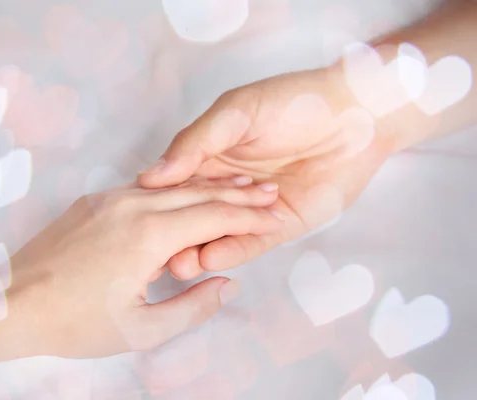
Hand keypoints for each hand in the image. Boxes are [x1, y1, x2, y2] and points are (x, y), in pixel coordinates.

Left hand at [5, 179, 281, 358]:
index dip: (251, 217)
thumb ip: (193, 306)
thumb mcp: (142, 329)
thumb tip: (226, 282)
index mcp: (149, 234)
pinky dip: (176, 192)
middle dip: (240, 194)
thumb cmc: (75, 322)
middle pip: (199, 192)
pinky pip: (146, 189)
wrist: (10, 303)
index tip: (278, 217)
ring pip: (173, 187)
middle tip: (271, 193)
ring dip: (209, 188)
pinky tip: (189, 197)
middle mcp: (133, 204)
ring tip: (240, 191)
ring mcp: (110, 197)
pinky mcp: (94, 200)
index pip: (215, 216)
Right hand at [138, 67, 395, 278]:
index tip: (134, 224)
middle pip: (192, 215)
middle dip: (175, 236)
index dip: (156, 205)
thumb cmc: (293, 103)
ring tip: (180, 264)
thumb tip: (151, 176)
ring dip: (198, 250)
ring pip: (218, 234)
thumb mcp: (236, 112)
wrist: (357, 115)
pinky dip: (232, 250)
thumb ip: (195, 142)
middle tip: (155, 255)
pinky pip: (251, 242)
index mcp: (207, 157)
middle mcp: (225, 186)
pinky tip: (212, 258)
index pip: (174, 186)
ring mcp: (251, 209)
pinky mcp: (279, 226)